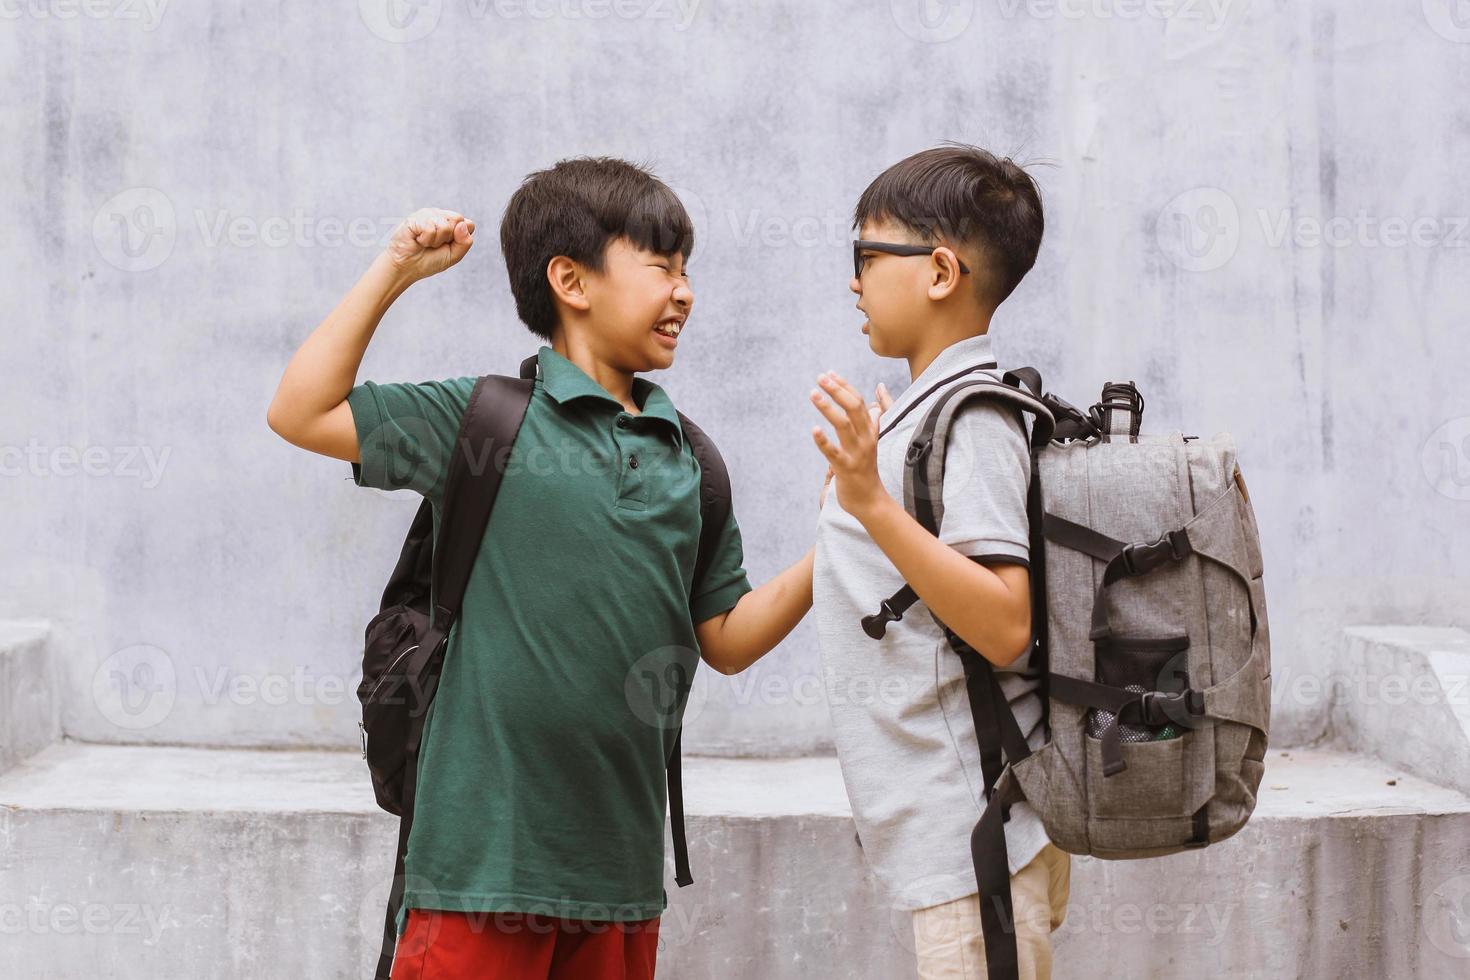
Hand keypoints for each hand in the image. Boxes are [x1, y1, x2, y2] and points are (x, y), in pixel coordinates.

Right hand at [385, 208, 475, 282]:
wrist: (407, 268)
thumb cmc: (429, 261)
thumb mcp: (454, 256)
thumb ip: (464, 242)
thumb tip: (463, 224)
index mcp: (450, 223)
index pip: (468, 224)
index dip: (460, 238)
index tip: (448, 245)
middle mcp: (439, 215)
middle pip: (458, 219)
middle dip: (449, 238)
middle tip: (435, 244)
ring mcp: (426, 214)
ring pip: (444, 225)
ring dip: (435, 241)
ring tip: (425, 243)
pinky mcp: (415, 217)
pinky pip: (430, 228)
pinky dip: (425, 240)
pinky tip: (418, 240)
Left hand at [811, 372, 890, 518]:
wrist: (870, 500)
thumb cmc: (866, 470)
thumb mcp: (871, 443)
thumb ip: (873, 423)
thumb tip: (878, 405)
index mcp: (870, 431)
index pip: (858, 402)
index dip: (844, 386)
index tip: (830, 373)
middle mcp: (865, 439)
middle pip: (853, 408)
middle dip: (837, 390)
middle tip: (820, 377)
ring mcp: (857, 453)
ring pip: (843, 425)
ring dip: (827, 408)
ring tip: (813, 394)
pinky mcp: (846, 469)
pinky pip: (833, 453)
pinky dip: (823, 441)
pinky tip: (813, 430)